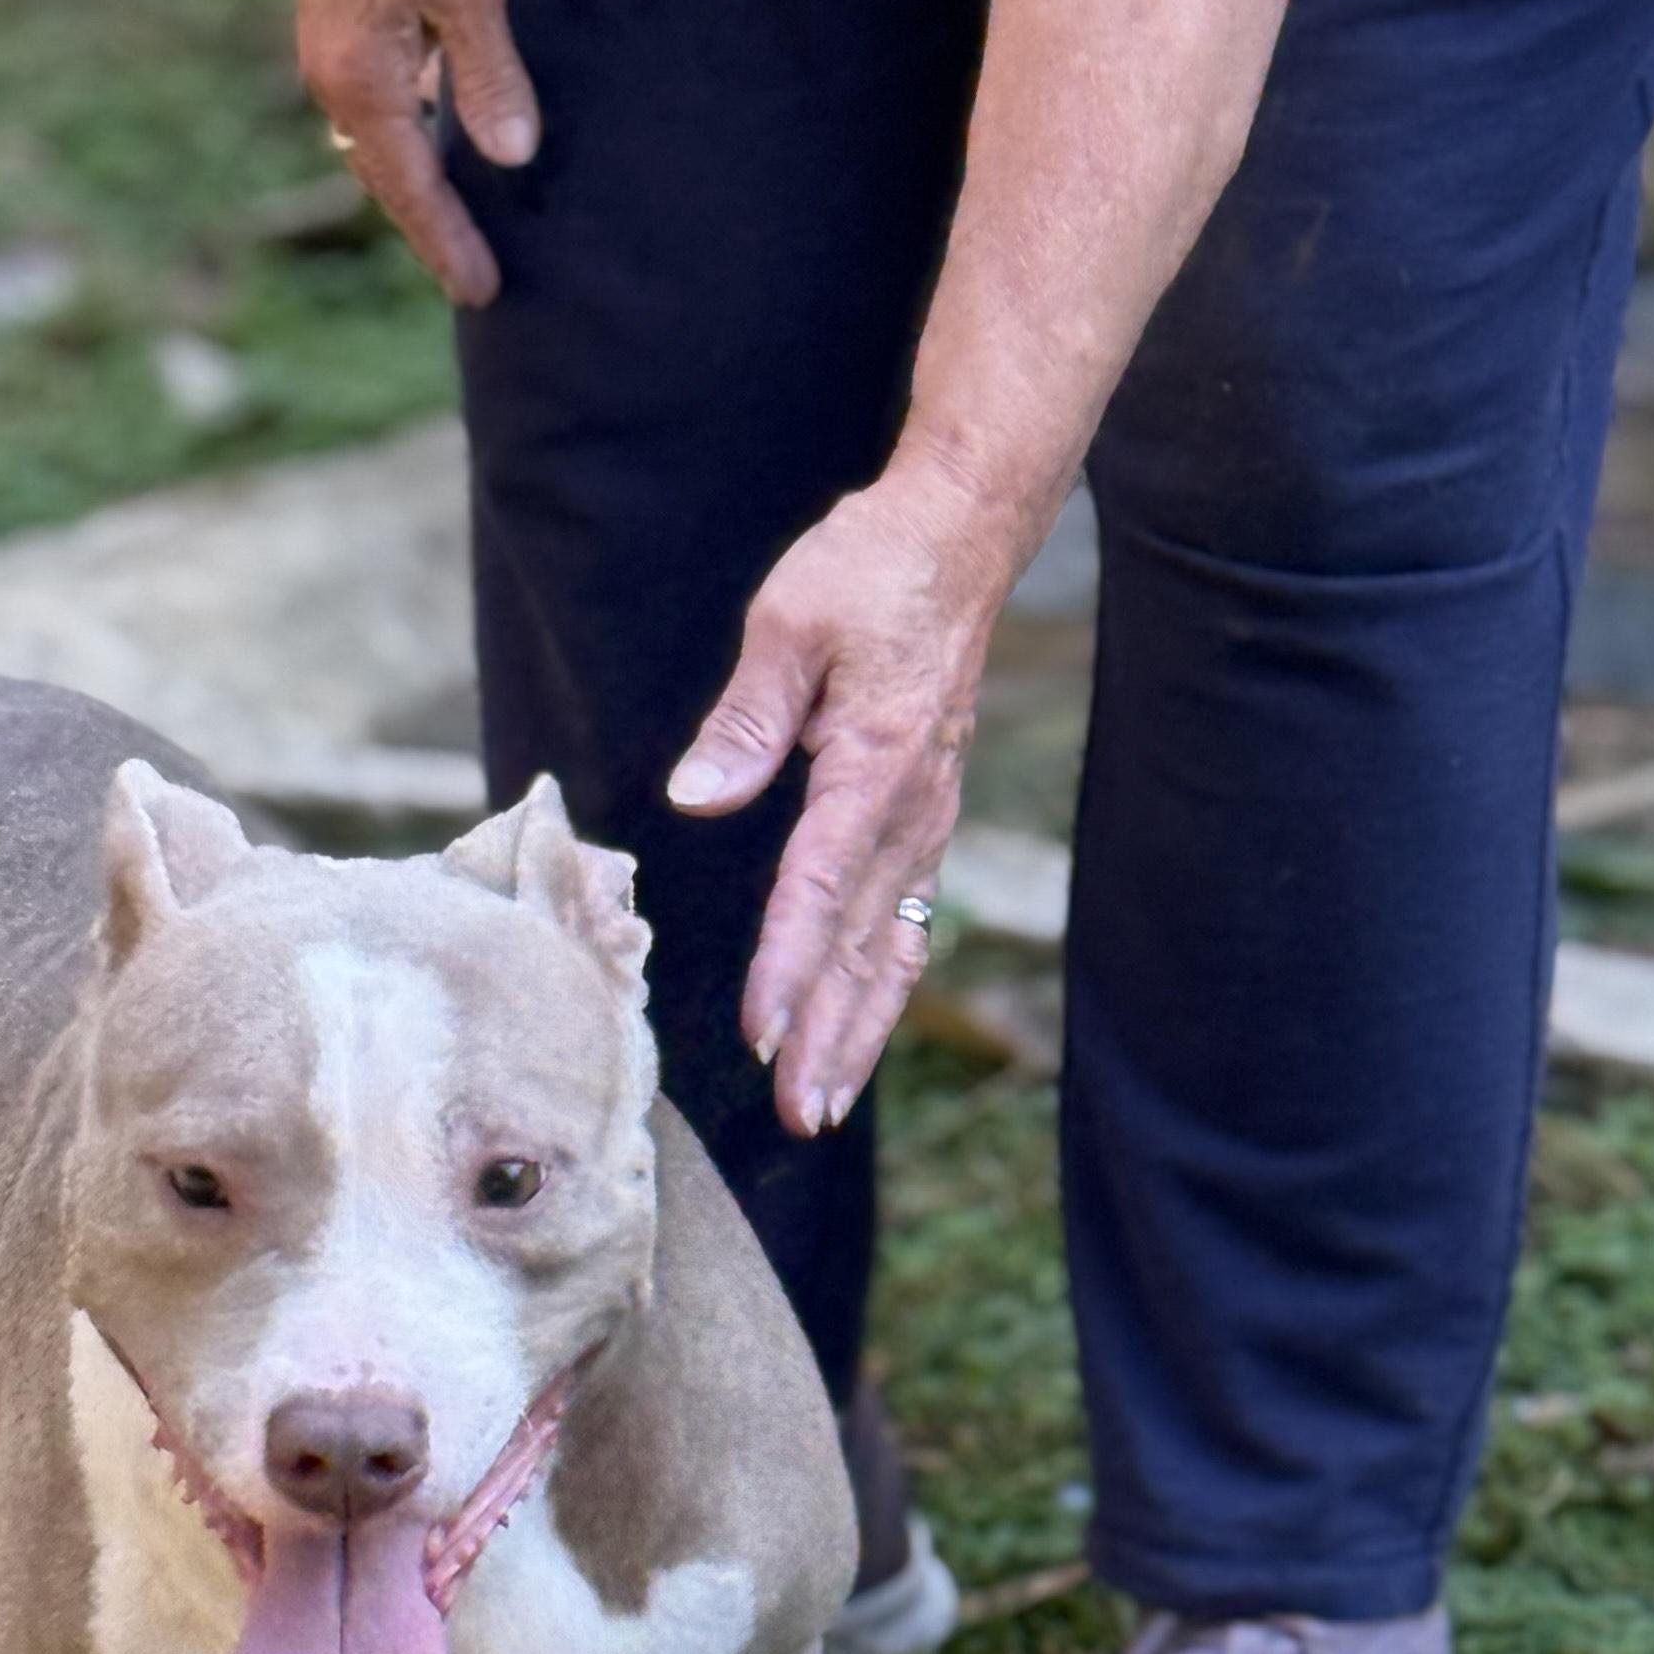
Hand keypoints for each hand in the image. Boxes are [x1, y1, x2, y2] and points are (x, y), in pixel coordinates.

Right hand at [286, 0, 538, 306]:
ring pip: (377, 142)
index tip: (481, 293)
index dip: (449, 244)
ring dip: (414, 186)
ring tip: (454, 227)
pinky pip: (375, 104)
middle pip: (386, 178)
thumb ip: (489, 77)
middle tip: (471, 279)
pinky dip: (405, 136)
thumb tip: (511, 159)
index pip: (413, 190)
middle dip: (429, 229)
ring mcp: (329, 51)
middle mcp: (333, 79)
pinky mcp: (337, 23)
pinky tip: (437, 139)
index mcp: (363, 82)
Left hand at [667, 464, 1016, 1138]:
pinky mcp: (923, 823)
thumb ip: (746, 715)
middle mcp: (912, 806)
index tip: (760, 1030)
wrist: (957, 540)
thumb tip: (697, 795)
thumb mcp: (791, 620)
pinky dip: (880, 993)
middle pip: (865, 943)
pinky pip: (904, 925)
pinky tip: (852, 1040)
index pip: (823, 882)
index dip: (789, 964)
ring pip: (893, 949)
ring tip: (821, 1105)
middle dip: (831, 1036)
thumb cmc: (866, 570)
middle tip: (799, 1113)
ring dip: (859, 1034)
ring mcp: (926, 821)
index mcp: (876, 761)